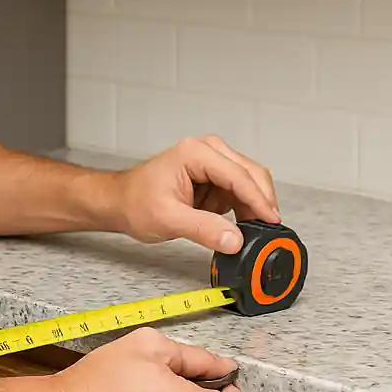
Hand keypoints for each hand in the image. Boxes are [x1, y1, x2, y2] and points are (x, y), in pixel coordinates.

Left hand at [113, 134, 279, 252]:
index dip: (258, 200)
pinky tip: (230, 224)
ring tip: (243, 231)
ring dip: (250, 207)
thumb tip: (236, 241)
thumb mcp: (168, 219)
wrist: (119, 202)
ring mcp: (212, 162)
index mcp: (195, 153)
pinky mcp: (213, 177)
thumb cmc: (135, 203)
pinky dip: (241, 208)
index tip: (272, 222)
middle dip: (260, 202)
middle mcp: (207, 151)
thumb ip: (203, 229)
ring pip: (249, 183)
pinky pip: (238, 192)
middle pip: (250, 174)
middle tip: (266, 231)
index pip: (238, 176)